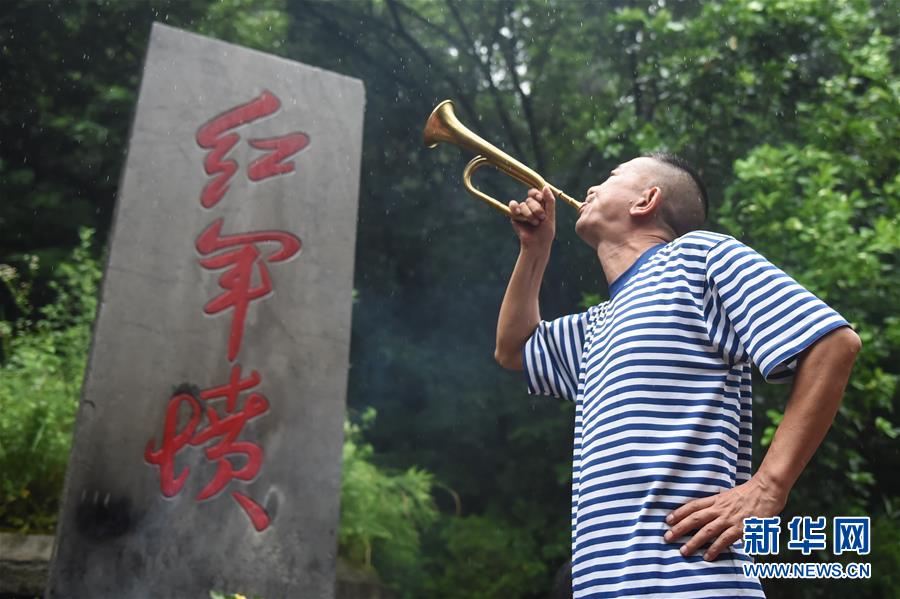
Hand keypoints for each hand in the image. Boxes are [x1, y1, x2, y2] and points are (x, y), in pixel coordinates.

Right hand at [509, 186, 554, 250]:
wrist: (537, 244)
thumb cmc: (546, 232)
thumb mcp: (551, 215)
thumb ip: (550, 201)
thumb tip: (545, 186)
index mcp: (540, 205)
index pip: (536, 193)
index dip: (537, 193)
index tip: (540, 198)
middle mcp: (530, 207)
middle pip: (530, 199)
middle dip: (536, 208)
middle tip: (541, 218)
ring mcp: (522, 211)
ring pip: (523, 204)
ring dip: (530, 214)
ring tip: (534, 223)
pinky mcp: (514, 216)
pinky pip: (513, 206)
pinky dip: (514, 207)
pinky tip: (518, 212)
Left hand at [664, 474, 787, 560]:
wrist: (767, 488)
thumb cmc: (751, 492)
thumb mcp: (730, 495)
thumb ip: (719, 503)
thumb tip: (709, 512)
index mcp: (717, 499)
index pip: (693, 505)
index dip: (679, 512)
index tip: (668, 520)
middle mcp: (720, 508)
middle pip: (695, 518)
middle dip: (679, 529)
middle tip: (667, 538)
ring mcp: (729, 518)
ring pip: (707, 531)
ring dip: (693, 542)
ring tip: (683, 551)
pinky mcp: (741, 527)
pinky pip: (725, 540)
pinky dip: (715, 549)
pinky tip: (707, 556)